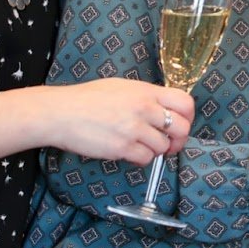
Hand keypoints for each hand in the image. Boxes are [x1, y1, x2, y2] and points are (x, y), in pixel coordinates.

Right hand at [44, 78, 194, 164]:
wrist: (61, 112)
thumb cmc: (86, 99)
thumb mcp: (121, 87)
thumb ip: (145, 97)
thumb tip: (163, 109)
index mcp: (146, 91)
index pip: (185, 102)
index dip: (188, 117)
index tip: (182, 124)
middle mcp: (144, 108)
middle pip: (182, 128)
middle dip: (178, 139)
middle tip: (169, 143)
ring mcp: (134, 128)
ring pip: (164, 147)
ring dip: (156, 150)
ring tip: (140, 145)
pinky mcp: (123, 147)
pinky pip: (146, 159)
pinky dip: (141, 159)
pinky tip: (129, 152)